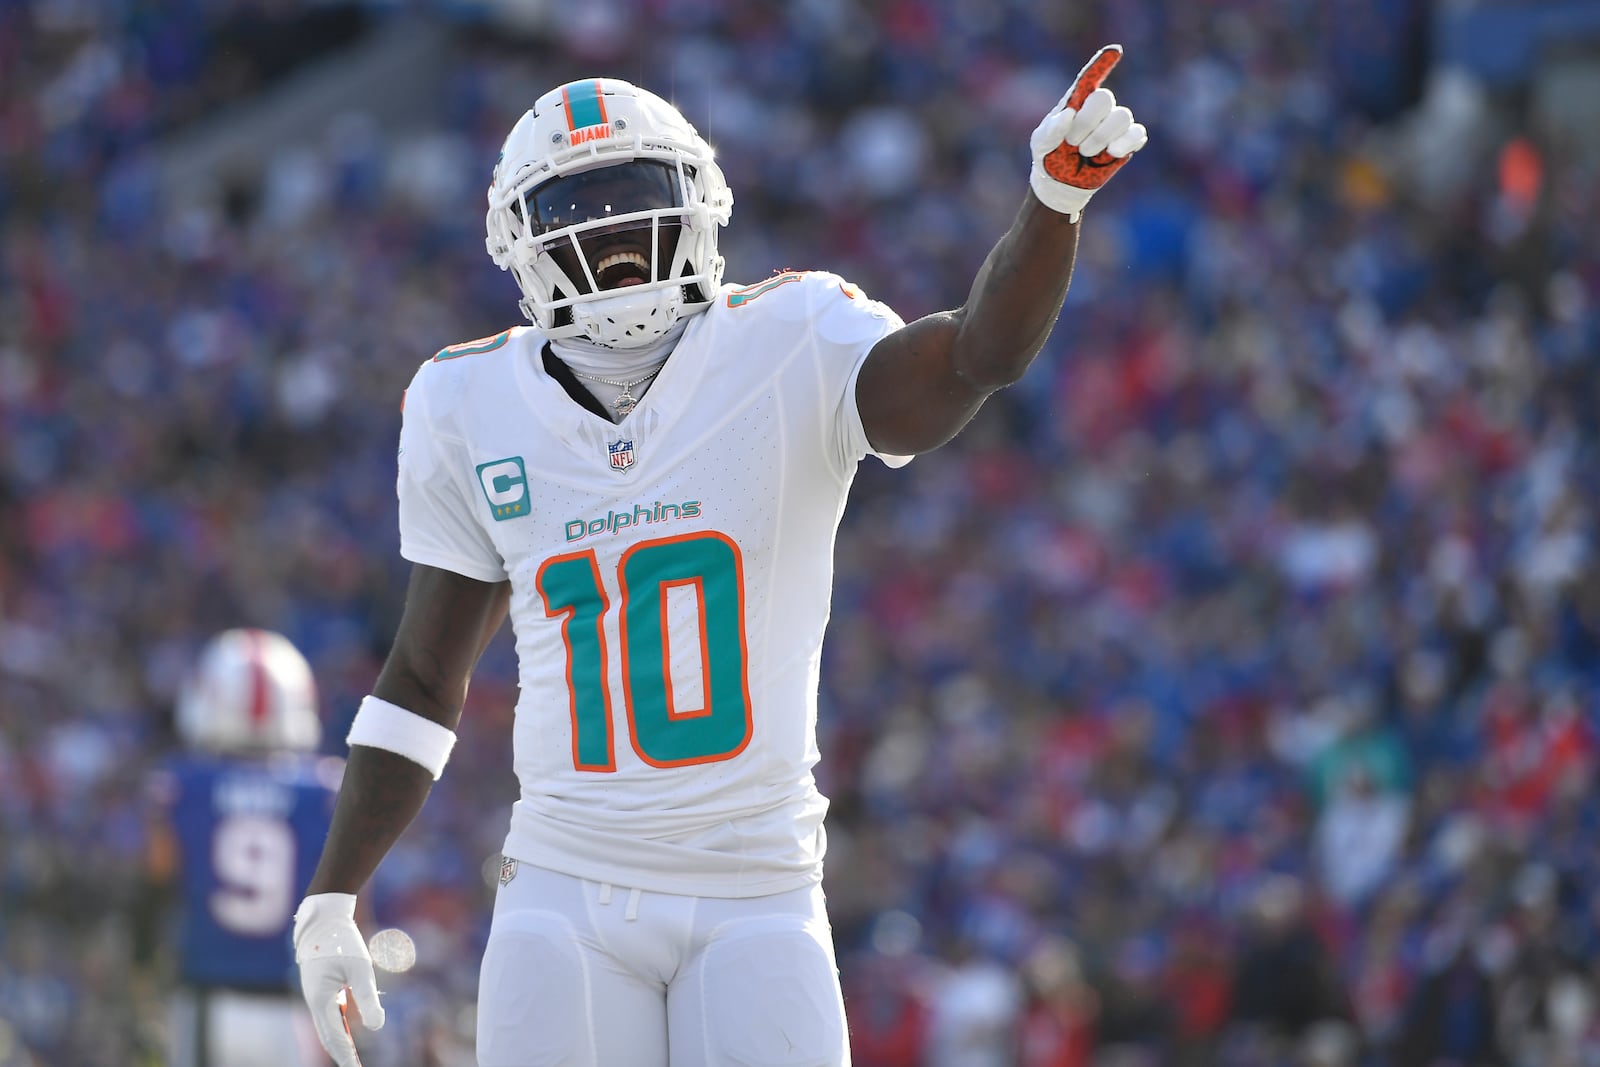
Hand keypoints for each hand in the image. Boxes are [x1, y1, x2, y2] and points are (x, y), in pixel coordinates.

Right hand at [294, 893, 384, 1066]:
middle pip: (327, 1035)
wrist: (325, 920)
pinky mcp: (321, 988)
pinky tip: (347, 1033)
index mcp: (321, 999)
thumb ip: (367, 999)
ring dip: (339, 1042)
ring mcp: (316, 995)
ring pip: (327, 1026)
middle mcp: (315, 1001)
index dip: (346, 1056)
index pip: (334, 1037)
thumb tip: (376, 1027)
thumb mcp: (360, 969)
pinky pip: (329, 1014)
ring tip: (351, 1057)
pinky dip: (337, 1027)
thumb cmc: (343, 942)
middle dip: (341, 1053)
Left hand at [1029, 45, 1148, 219]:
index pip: (1090, 78)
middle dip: (1087, 122)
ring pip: (1122, 117)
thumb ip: (1050, 129)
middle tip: (1072, 142)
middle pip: (1104, 99)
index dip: (1102, 63)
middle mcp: (1098, 108)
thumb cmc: (1049, 156)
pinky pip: (1137, 134)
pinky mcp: (1127, 142)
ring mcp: (1114, 124)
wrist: (1061, 183)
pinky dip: (1124, 144)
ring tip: (1086, 152)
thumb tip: (1069, 115)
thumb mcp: (1040, 143)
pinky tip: (1111, 153)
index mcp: (1077, 101)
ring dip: (1100, 138)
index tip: (1114, 51)